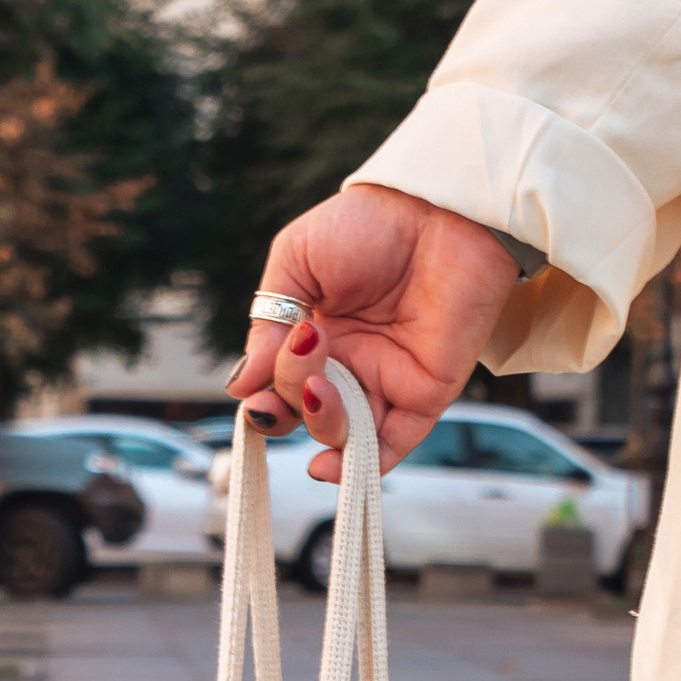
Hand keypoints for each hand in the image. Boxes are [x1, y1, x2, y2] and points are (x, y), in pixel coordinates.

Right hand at [226, 187, 519, 479]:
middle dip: (288, 401)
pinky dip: (359, 467)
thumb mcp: (295, 261)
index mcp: (314, 332)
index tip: (253, 394)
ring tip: (319, 388)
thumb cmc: (370, 223)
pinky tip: (326, 465)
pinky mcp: (424, 393)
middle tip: (301, 361)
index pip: (279, 385)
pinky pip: (390, 446)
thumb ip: (267, 323)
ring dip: (319, 424)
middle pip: (303, 411)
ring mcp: (386, 380)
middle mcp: (349, 361)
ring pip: (341, 434)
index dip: (262, 398)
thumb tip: (241, 385)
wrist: (439, 213)